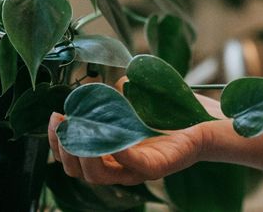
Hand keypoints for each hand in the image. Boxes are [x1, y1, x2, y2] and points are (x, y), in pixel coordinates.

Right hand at [46, 79, 223, 185]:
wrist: (207, 118)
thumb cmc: (171, 108)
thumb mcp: (136, 95)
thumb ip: (114, 92)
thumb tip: (95, 86)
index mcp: (111, 151)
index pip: (74, 156)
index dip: (58, 141)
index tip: (54, 116)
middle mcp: (120, 165)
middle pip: (78, 169)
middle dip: (62, 147)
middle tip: (60, 121)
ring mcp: (137, 170)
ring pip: (97, 174)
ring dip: (82, 153)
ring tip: (76, 129)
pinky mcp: (156, 168)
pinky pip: (130, 166)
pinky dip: (116, 152)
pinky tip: (108, 134)